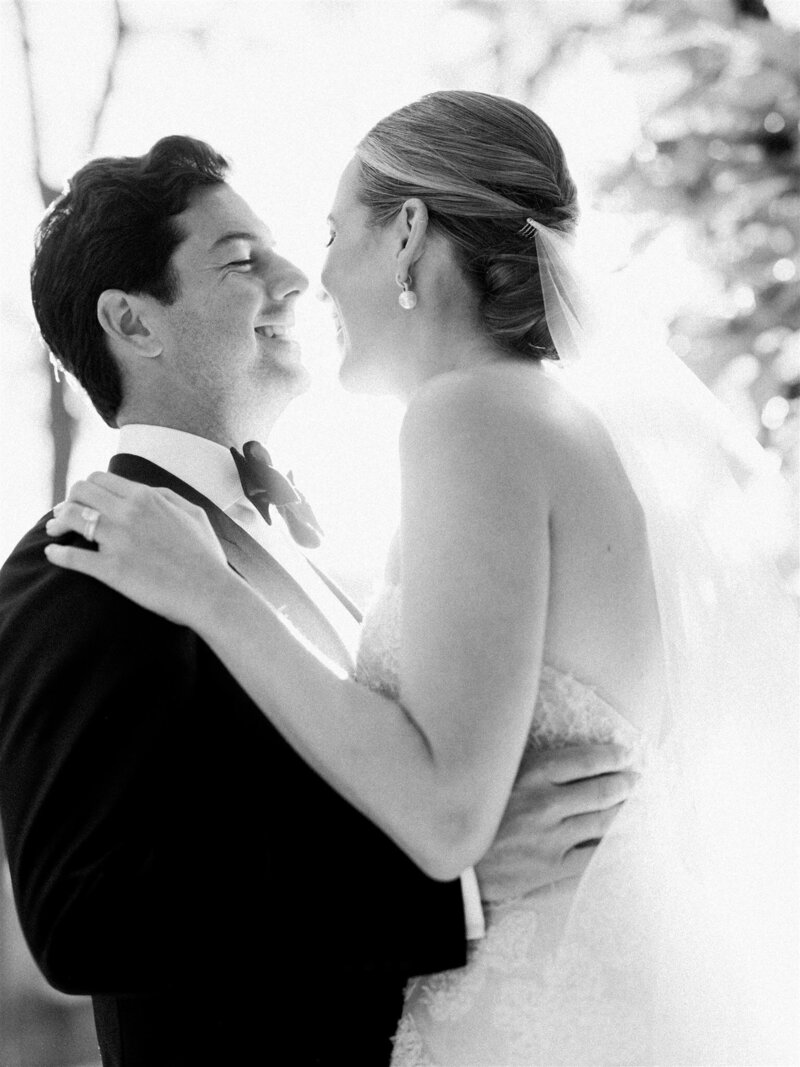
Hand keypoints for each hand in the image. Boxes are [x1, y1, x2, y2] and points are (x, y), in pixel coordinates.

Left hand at [44, 471, 230, 627]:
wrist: (210, 593)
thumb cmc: (205, 556)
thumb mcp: (193, 514)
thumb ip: (166, 496)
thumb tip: (145, 490)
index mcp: (146, 497)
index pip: (99, 479)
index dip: (85, 489)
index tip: (82, 501)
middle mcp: (128, 513)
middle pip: (79, 493)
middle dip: (68, 501)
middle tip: (63, 516)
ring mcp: (118, 540)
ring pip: (70, 518)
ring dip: (57, 523)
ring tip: (53, 532)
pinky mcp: (111, 569)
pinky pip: (72, 557)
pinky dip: (57, 554)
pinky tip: (52, 555)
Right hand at [475, 742, 638, 902]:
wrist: (454, 860)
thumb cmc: (473, 810)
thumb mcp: (497, 774)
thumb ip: (529, 762)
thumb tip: (566, 754)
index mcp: (532, 774)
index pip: (585, 760)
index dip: (611, 757)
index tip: (624, 754)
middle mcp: (547, 803)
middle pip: (601, 790)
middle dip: (625, 783)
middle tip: (636, 780)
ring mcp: (552, 837)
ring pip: (603, 821)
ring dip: (624, 812)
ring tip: (634, 805)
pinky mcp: (552, 866)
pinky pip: (594, 854)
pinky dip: (611, 843)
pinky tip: (620, 837)